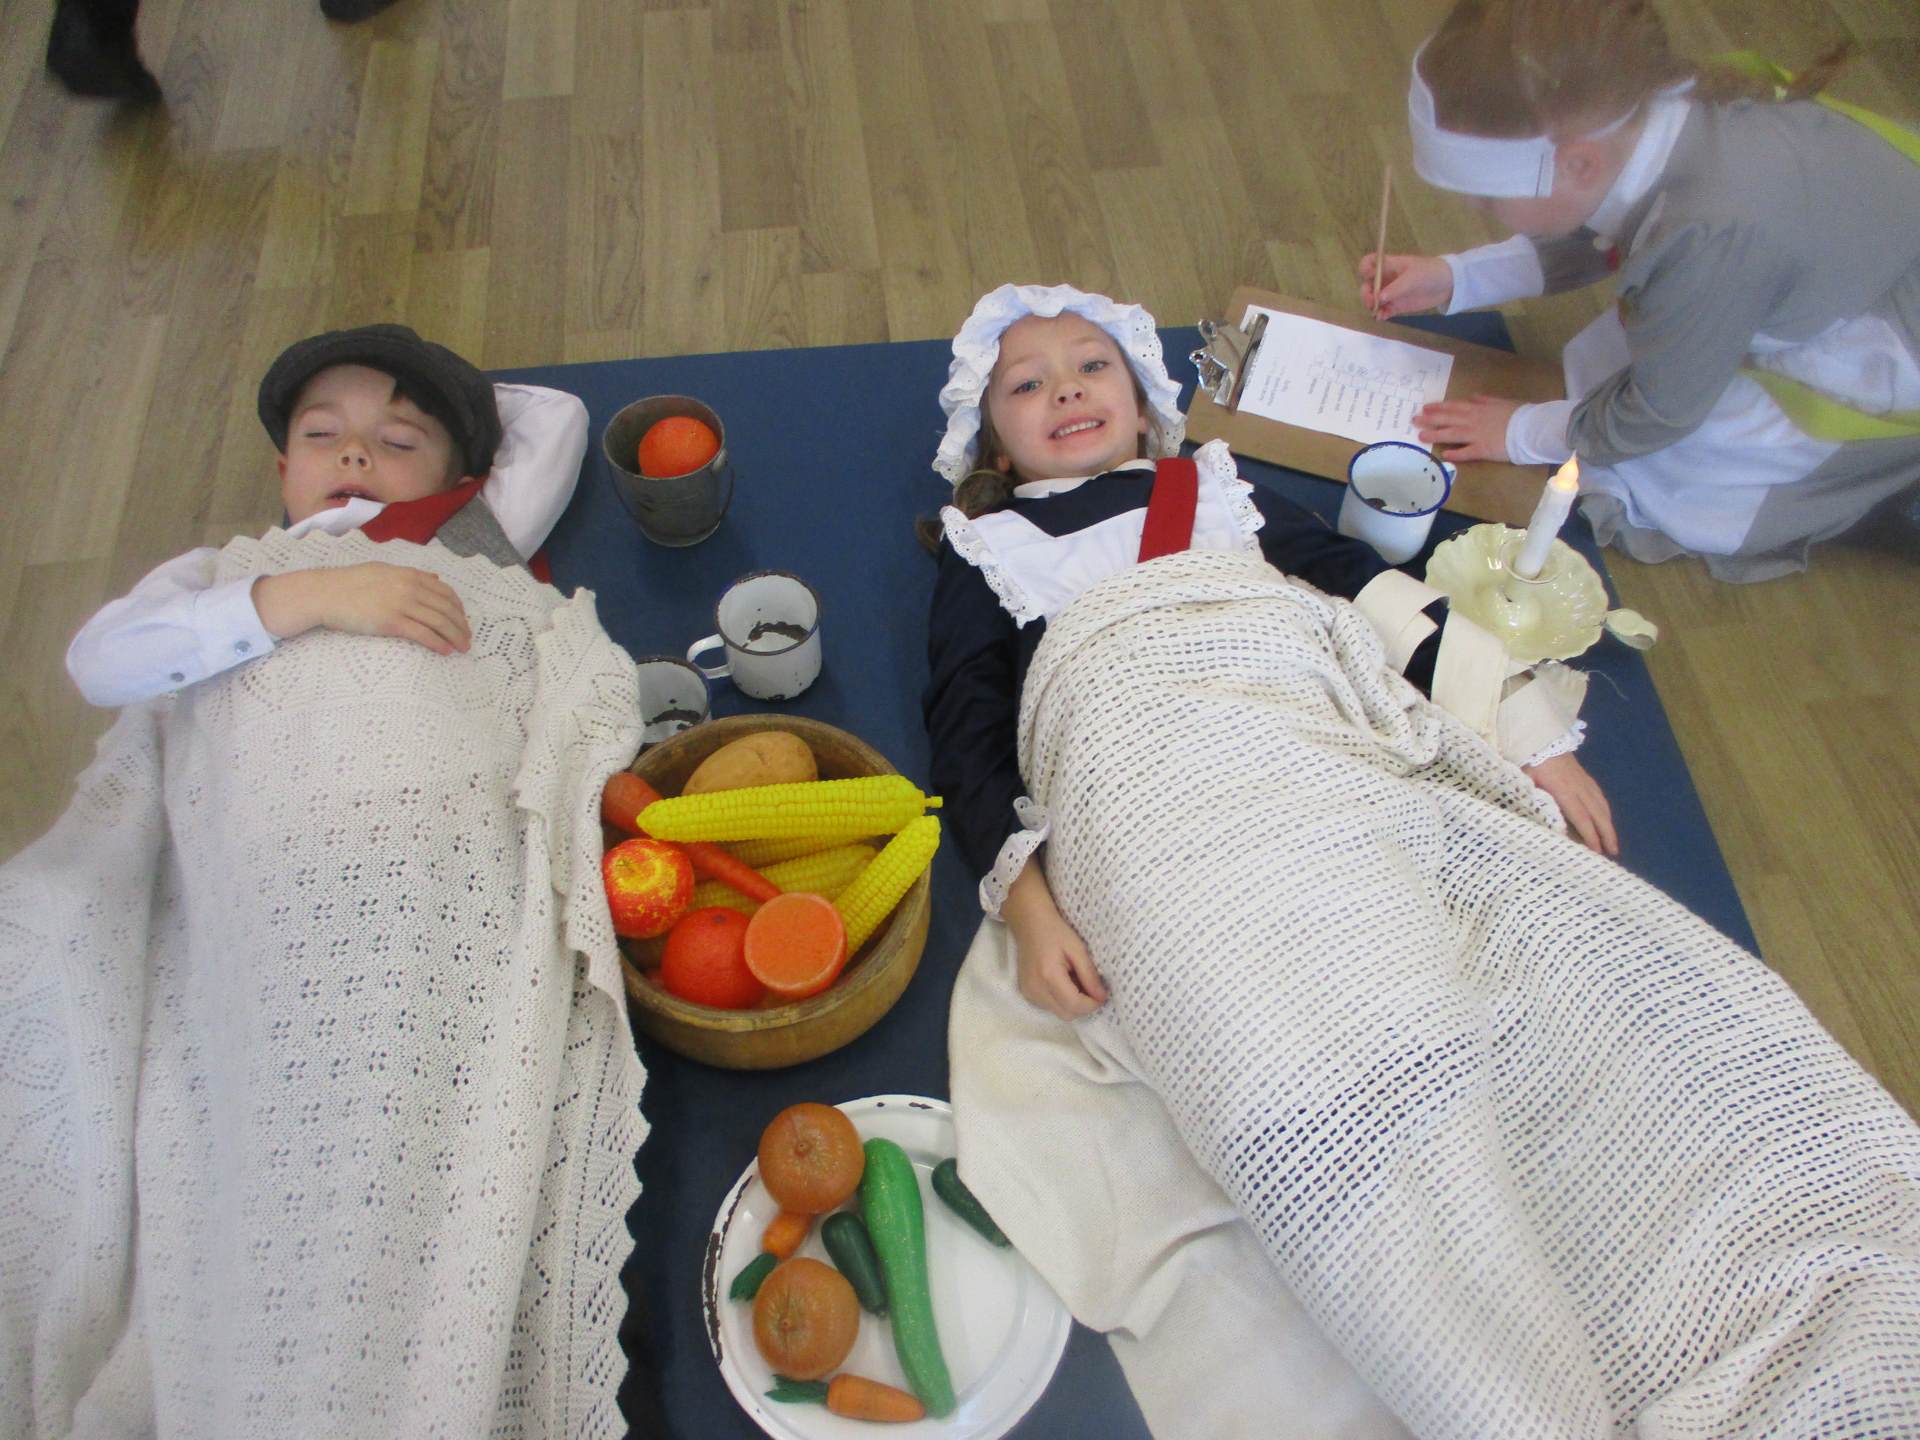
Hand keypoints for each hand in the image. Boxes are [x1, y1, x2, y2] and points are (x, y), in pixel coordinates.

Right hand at [253, 563, 471, 655]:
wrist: (325, 593)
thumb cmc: (351, 583)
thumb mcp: (384, 571)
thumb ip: (411, 575)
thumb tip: (435, 579)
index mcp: (409, 575)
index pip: (445, 592)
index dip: (459, 608)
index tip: (464, 620)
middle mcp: (410, 588)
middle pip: (447, 609)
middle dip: (461, 626)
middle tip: (468, 639)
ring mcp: (401, 605)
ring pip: (439, 622)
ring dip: (455, 637)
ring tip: (462, 648)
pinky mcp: (392, 622)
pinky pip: (422, 634)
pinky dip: (438, 643)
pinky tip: (445, 651)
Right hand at [1001, 860, 1106, 1018]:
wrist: (1029, 923)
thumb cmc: (1056, 931)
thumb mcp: (1078, 949)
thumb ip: (1090, 975)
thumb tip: (1102, 997)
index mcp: (1049, 976)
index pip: (1075, 1005)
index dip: (1092, 1004)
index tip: (1102, 994)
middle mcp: (1036, 989)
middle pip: (1067, 1014)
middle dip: (1082, 1005)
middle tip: (1089, 986)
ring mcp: (1029, 993)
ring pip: (1058, 1012)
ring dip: (1071, 1003)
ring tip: (1074, 981)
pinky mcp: (1026, 993)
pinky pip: (1049, 1006)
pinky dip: (1060, 1000)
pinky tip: (1062, 982)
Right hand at [1357, 252, 1453, 318]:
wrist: (1448, 284)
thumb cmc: (1429, 272)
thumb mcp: (1413, 277)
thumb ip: (1395, 288)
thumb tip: (1379, 298)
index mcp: (1389, 265)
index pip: (1369, 263)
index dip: (1365, 269)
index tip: (1368, 278)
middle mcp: (1387, 279)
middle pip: (1368, 285)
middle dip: (1366, 294)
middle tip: (1372, 303)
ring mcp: (1391, 293)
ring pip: (1374, 300)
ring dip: (1372, 306)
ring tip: (1378, 312)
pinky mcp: (1397, 305)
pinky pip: (1383, 310)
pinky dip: (1381, 314)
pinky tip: (1382, 317)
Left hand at [1414, 394, 1518, 462]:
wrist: (1530, 427)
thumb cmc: (1519, 413)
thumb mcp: (1502, 401)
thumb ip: (1486, 400)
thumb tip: (1474, 396)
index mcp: (1478, 408)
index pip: (1453, 406)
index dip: (1438, 407)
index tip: (1425, 407)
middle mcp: (1473, 420)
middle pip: (1447, 419)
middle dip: (1430, 419)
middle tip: (1414, 420)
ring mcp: (1476, 435)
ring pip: (1452, 434)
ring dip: (1436, 435)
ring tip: (1421, 436)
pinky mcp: (1483, 450)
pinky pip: (1466, 453)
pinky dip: (1455, 454)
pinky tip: (1444, 455)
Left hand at [1523, 752, 1617, 856]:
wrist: (1541, 738)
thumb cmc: (1530, 762)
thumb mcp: (1527, 782)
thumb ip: (1535, 800)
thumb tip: (1542, 820)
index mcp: (1564, 790)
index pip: (1581, 817)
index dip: (1589, 835)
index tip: (1596, 850)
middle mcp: (1579, 788)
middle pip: (1597, 814)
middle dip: (1606, 834)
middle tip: (1613, 853)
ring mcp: (1584, 781)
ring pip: (1601, 805)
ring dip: (1609, 825)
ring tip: (1612, 842)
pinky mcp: (1584, 777)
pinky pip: (1599, 796)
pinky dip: (1605, 810)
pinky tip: (1606, 818)